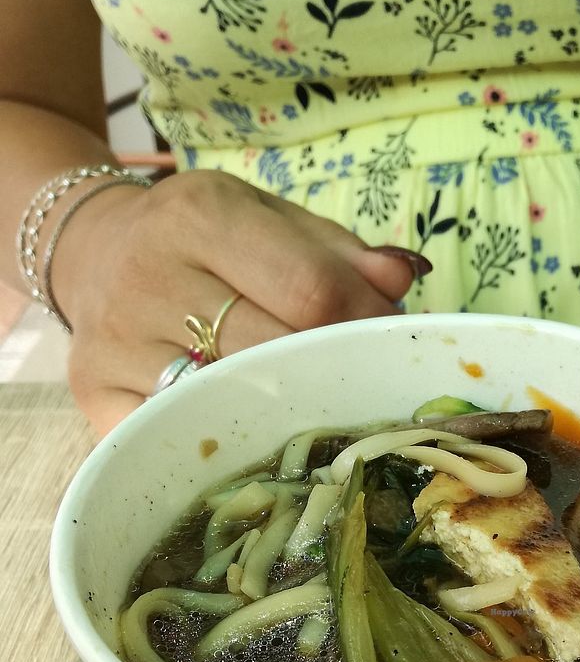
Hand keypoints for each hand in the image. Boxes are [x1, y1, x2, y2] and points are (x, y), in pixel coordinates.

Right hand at [51, 170, 430, 434]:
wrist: (94, 250)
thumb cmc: (205, 241)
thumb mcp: (272, 220)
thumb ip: (341, 254)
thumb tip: (403, 279)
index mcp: (198, 217)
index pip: (310, 290)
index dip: (364, 322)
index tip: (384, 336)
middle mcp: (148, 277)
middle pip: (276, 353)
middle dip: (331, 369)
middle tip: (353, 376)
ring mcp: (116, 344)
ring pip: (232, 403)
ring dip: (288, 413)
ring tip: (310, 404)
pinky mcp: (97, 396)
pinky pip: (180, 441)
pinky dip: (225, 445)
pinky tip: (251, 433)